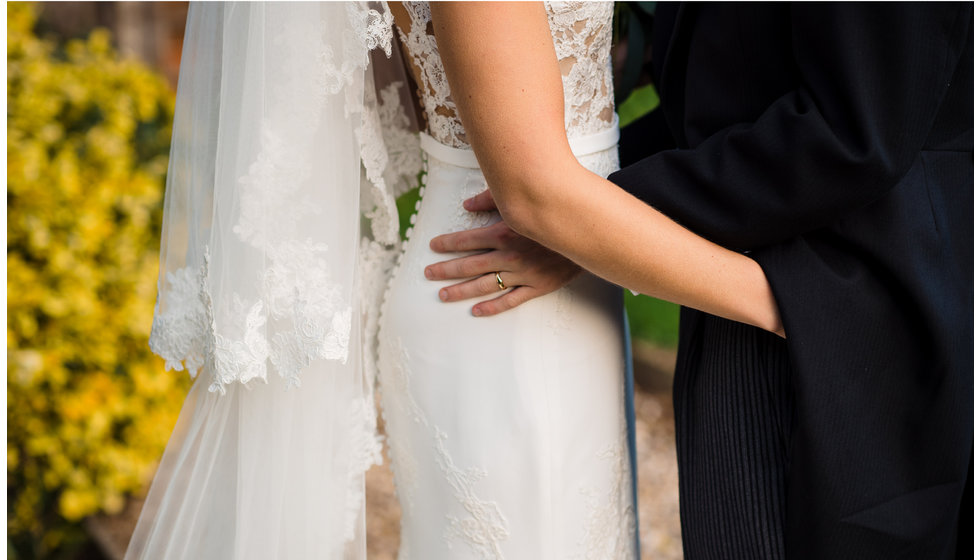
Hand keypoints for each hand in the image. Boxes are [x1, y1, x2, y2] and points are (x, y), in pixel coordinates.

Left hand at [426, 190, 581, 316]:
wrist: (589, 232)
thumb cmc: (554, 212)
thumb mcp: (522, 201)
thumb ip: (492, 199)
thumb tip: (467, 204)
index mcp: (504, 233)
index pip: (467, 240)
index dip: (448, 244)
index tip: (432, 247)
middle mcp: (510, 256)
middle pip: (470, 265)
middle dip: (446, 270)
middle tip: (428, 274)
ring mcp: (524, 273)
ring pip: (485, 285)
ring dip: (461, 291)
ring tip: (443, 295)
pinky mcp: (538, 286)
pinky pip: (511, 300)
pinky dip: (493, 307)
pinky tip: (476, 310)